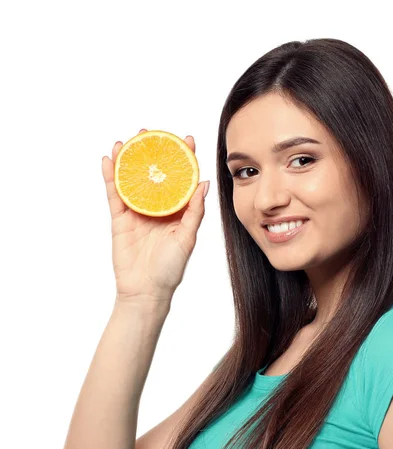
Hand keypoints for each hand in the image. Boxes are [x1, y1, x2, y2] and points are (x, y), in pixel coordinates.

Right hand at [101, 130, 209, 304]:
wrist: (146, 290)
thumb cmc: (170, 268)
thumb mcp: (187, 238)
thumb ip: (194, 211)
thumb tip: (203, 183)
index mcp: (177, 212)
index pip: (181, 180)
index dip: (184, 159)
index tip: (187, 139)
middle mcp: (158, 208)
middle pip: (154, 174)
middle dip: (152, 153)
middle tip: (151, 133)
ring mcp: (137, 212)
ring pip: (132, 180)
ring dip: (129, 159)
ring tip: (129, 140)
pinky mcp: (120, 219)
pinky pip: (115, 194)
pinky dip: (110, 177)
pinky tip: (109, 159)